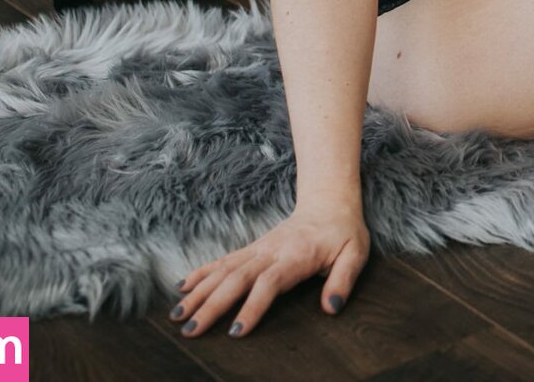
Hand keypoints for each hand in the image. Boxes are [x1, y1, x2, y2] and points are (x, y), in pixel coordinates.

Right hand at [169, 201, 368, 338]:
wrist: (329, 202)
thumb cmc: (343, 232)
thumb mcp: (355, 253)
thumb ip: (343, 280)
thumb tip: (330, 308)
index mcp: (295, 257)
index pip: (268, 283)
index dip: (252, 307)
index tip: (236, 331)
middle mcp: (270, 252)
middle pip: (236, 279)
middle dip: (211, 305)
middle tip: (191, 330)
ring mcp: (257, 249)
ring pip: (222, 270)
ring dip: (198, 292)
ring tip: (178, 315)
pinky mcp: (251, 249)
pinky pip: (222, 261)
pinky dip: (200, 273)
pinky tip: (181, 287)